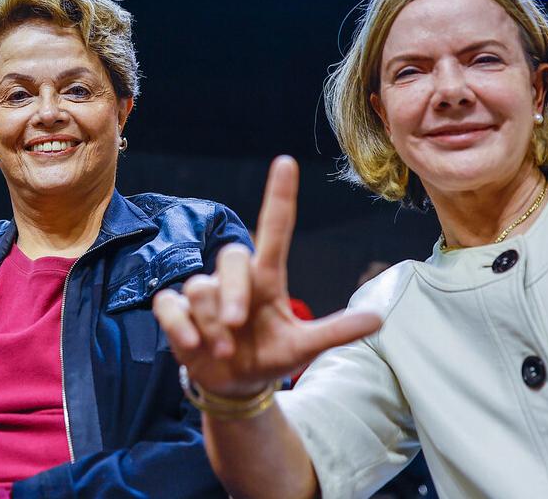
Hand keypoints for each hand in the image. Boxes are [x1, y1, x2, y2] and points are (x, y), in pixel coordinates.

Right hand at [153, 156, 382, 397]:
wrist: (234, 383)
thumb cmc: (270, 355)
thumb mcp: (303, 348)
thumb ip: (335, 332)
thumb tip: (378, 317)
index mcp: (267, 278)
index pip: (274, 229)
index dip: (279, 196)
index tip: (285, 163)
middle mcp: (235, 279)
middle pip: (232, 257)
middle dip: (233, 292)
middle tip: (238, 325)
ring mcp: (203, 293)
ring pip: (200, 288)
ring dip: (213, 324)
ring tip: (225, 351)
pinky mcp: (177, 311)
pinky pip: (169, 304)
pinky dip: (181, 326)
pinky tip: (193, 345)